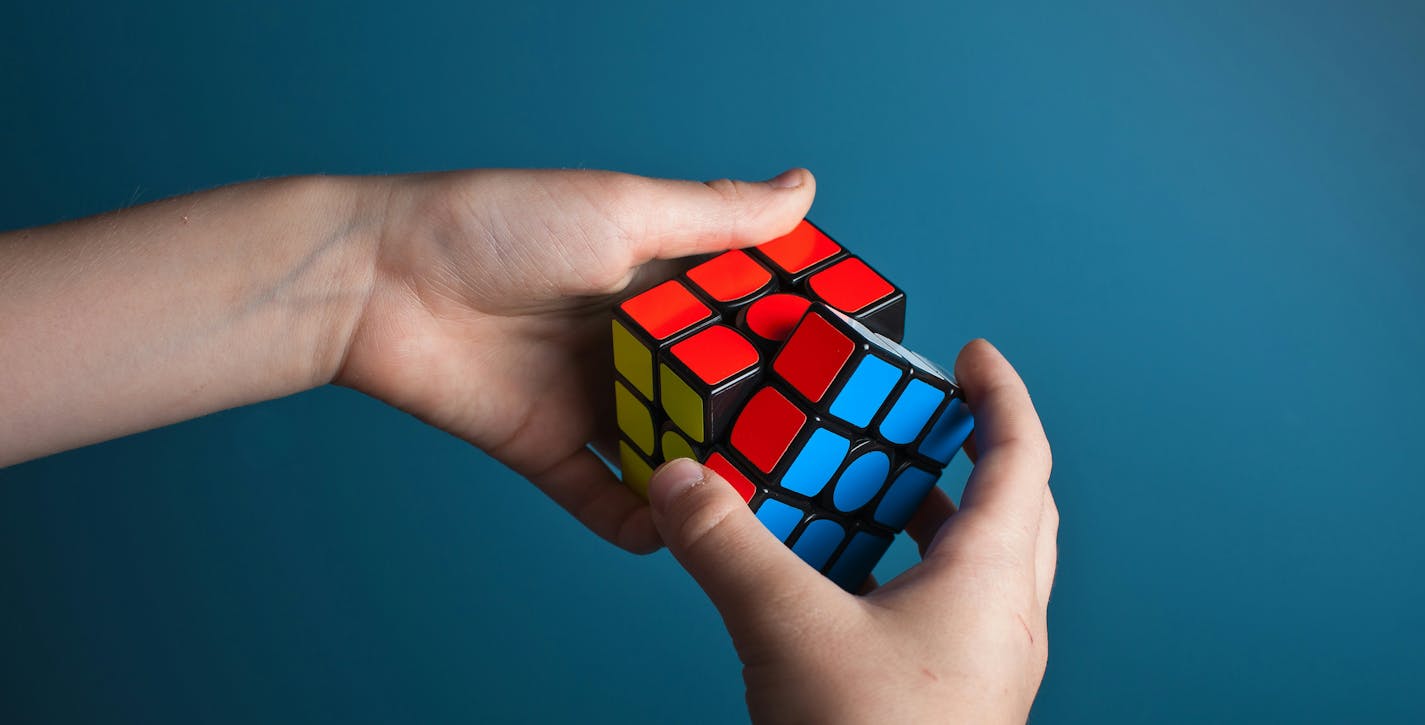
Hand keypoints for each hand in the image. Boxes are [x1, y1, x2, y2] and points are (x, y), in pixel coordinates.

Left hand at [337, 168, 815, 552]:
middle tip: (817, 454)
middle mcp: (630, 341)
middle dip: (758, 422)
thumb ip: (715, 217)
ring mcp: (588, 398)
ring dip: (704, 477)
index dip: (791, 337)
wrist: (378, 280)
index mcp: (654, 279)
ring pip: (665, 448)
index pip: (740, 312)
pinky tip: (672, 538)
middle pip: (711, 391)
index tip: (848, 365)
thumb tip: (803, 190)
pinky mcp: (544, 447)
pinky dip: (634, 521)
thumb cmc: (498, 225)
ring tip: (761, 509)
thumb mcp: (623, 210)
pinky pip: (599, 497)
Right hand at [645, 340, 1056, 722]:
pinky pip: (941, 610)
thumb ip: (730, 547)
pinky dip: (903, 574)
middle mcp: (1003, 618)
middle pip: (1013, 506)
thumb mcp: (789, 630)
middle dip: (972, 449)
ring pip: (978, 563)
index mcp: (991, 579)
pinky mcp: (949, 701)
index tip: (976, 353)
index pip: (1020, 456)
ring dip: (933, 515)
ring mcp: (983, 667)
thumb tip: (681, 482)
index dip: (1002, 393)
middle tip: (924, 414)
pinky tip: (844, 583)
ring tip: (872, 487)